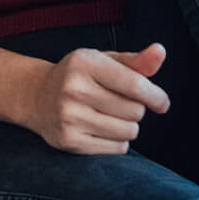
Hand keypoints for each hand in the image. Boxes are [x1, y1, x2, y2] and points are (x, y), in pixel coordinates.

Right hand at [20, 43, 169, 153]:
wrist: (36, 97)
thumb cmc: (79, 76)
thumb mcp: (104, 61)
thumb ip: (136, 61)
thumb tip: (160, 51)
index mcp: (84, 63)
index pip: (135, 84)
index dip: (156, 97)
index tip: (162, 103)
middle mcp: (74, 89)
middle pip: (135, 111)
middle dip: (136, 109)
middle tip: (120, 104)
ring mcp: (69, 117)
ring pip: (128, 131)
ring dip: (129, 126)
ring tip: (113, 117)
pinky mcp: (69, 141)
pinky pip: (117, 148)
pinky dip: (118, 141)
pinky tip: (102, 129)